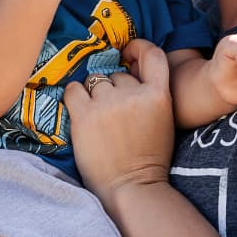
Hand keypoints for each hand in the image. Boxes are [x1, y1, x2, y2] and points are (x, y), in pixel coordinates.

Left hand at [65, 38, 174, 198]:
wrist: (132, 188)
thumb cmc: (148, 158)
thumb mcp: (163, 120)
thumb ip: (150, 95)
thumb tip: (127, 72)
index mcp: (160, 96)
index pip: (153, 54)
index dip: (139, 48)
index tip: (128, 52)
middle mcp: (134, 94)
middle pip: (118, 75)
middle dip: (114, 89)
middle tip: (113, 115)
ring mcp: (108, 104)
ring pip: (96, 82)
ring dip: (94, 95)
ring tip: (98, 119)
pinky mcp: (85, 115)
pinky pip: (73, 90)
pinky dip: (75, 98)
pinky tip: (80, 113)